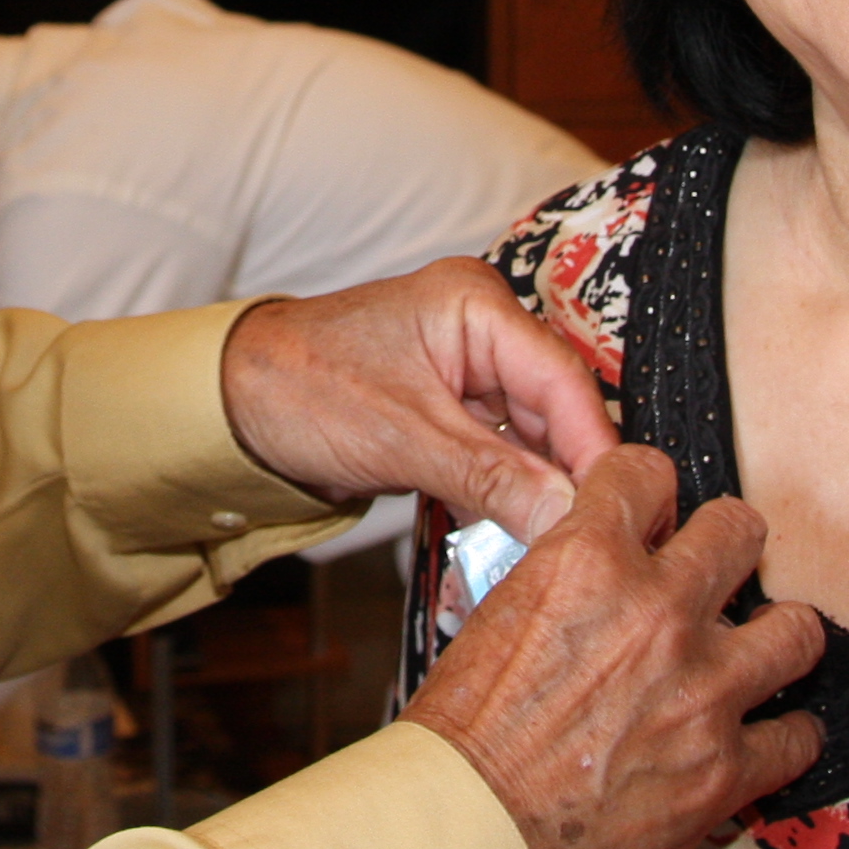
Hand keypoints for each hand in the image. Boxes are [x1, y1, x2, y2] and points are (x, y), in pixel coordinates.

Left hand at [218, 260, 618, 542]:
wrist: (228, 404)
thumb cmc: (301, 389)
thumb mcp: (404, 438)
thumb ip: (492, 477)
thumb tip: (567, 517)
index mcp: (476, 304)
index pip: (562, 377)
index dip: (595, 446)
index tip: (620, 506)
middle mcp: (483, 328)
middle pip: (557, 407)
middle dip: (572, 472)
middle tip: (595, 538)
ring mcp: (469, 369)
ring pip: (535, 436)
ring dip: (543, 489)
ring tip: (561, 544)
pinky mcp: (453, 409)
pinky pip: (504, 452)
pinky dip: (511, 491)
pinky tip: (522, 533)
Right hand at [401, 444, 823, 848]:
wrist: (467, 838)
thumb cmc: (462, 741)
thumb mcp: (493, 621)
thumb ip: (560, 583)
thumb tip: (589, 572)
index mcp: (586, 563)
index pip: (649, 472)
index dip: (652, 494)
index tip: (655, 518)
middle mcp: (657, 612)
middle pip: (741, 530)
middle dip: (726, 551)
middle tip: (713, 581)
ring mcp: (703, 691)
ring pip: (796, 629)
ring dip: (773, 641)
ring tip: (753, 657)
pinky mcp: (727, 770)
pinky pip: (797, 736)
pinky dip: (782, 738)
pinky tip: (759, 738)